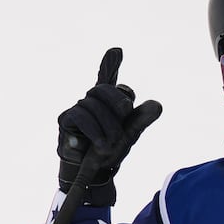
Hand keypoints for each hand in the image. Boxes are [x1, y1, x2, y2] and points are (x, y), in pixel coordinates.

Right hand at [57, 47, 161, 205]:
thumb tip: (158, 104)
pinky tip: (100, 144)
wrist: (93, 172)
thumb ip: (142, 118)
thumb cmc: (111, 150)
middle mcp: (92, 101)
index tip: (117, 50)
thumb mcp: (130, 134)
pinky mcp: (66, 120)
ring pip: (93, 105)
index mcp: (109, 102)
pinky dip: (94, 131)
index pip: (109, 80)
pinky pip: (81, 117)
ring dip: (107, 126)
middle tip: (126, 113)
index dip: (110, 64)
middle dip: (117, 100)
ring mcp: (78, 108)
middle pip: (103, 89)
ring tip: (112, 144)